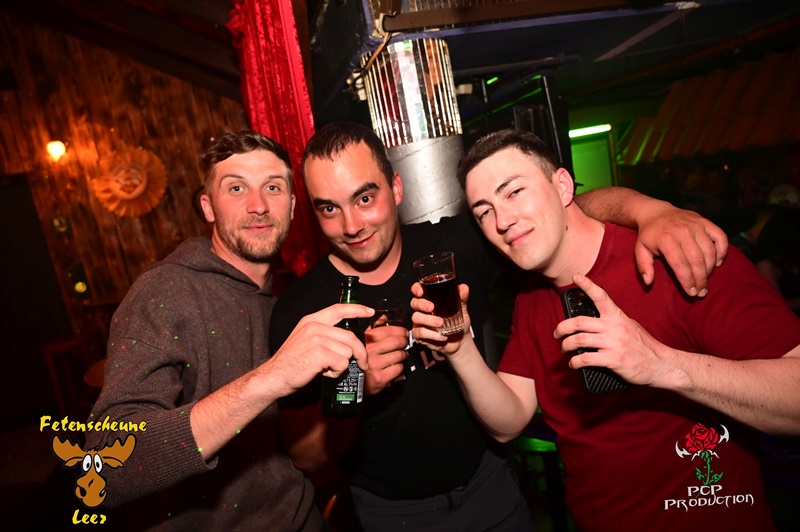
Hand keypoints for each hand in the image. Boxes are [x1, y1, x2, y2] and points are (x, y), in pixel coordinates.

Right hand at [264, 303, 372, 396]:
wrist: (274, 376)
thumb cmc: (291, 362)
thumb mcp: (305, 339)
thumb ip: (323, 334)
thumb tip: (347, 340)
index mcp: (311, 320)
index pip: (339, 309)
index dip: (357, 309)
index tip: (369, 312)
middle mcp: (315, 326)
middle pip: (350, 336)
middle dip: (361, 352)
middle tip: (363, 363)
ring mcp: (317, 339)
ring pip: (348, 352)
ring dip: (342, 365)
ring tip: (327, 368)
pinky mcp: (320, 354)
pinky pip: (342, 363)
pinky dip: (337, 372)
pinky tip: (324, 373)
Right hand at [364, 325, 408, 394]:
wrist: (353, 385)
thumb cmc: (358, 363)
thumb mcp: (362, 344)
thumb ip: (372, 330)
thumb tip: (384, 318)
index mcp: (364, 342)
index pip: (386, 330)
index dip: (399, 330)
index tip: (403, 332)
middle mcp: (369, 352)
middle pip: (395, 341)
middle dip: (404, 341)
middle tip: (405, 342)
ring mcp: (374, 365)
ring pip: (399, 355)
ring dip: (404, 354)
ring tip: (402, 355)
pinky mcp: (380, 378)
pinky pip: (398, 368)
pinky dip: (400, 367)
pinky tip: (397, 366)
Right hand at [410, 282, 471, 358]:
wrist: (460, 341)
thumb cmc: (458, 322)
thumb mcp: (462, 309)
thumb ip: (462, 298)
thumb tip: (463, 287)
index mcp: (429, 299)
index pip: (418, 290)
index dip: (416, 288)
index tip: (421, 291)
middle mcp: (422, 310)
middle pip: (414, 303)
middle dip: (422, 304)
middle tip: (432, 307)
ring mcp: (420, 322)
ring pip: (416, 318)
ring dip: (428, 320)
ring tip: (441, 323)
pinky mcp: (420, 335)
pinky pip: (421, 333)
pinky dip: (432, 334)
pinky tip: (442, 335)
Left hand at [554, 274, 677, 388]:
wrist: (661, 365)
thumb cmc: (644, 346)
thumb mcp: (630, 326)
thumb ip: (613, 322)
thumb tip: (593, 324)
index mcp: (618, 317)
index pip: (601, 297)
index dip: (587, 285)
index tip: (576, 276)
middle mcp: (614, 327)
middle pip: (579, 322)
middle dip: (562, 327)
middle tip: (557, 333)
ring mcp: (613, 343)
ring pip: (579, 340)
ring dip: (566, 345)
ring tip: (564, 349)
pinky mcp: (613, 359)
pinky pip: (586, 359)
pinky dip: (575, 362)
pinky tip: (573, 364)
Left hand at [635, 204, 727, 296]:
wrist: (656, 212)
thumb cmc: (649, 235)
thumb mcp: (640, 249)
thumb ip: (643, 266)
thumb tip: (648, 282)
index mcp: (666, 239)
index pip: (680, 265)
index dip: (687, 281)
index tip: (691, 293)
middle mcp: (683, 231)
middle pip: (697, 260)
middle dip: (701, 279)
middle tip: (701, 292)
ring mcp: (696, 225)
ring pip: (709, 251)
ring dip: (710, 269)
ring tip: (706, 280)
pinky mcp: (705, 222)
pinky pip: (721, 237)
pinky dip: (722, 251)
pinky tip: (717, 263)